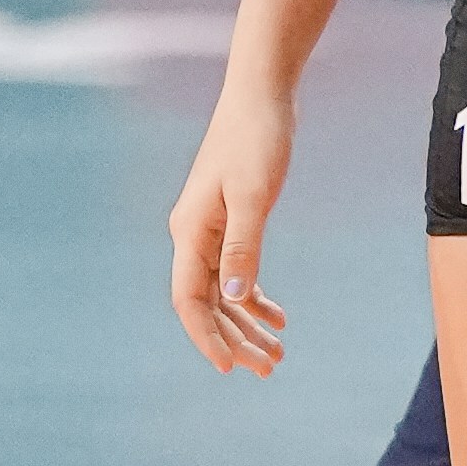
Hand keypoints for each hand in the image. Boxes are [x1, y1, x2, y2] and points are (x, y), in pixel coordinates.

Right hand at [168, 71, 294, 376]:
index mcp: (189, 232)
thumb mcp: (252, 196)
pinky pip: (236, 272)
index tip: (229, 369)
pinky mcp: (229, 221)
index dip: (206, 338)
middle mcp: (192, 236)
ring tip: (277, 354)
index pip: (189, 300)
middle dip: (234, 339)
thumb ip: (243, 247)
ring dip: (246, 325)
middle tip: (269, 369)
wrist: (261, 96)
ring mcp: (209, 230)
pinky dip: (254, 297)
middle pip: (206, 304)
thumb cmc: (256, 140)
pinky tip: (277, 318)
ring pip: (222, 292)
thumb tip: (234, 298)